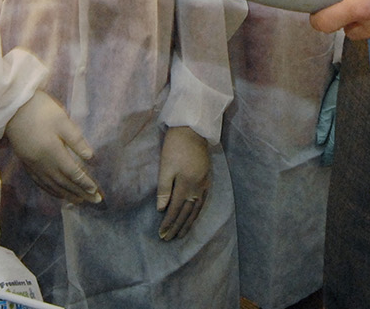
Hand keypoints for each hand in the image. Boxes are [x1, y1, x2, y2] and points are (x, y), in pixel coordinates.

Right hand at [5, 90, 101, 203]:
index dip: (85, 183)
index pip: (73, 173)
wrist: (12, 109)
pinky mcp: (26, 163)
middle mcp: (43, 164)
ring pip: (52, 185)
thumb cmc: (41, 111)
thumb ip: (76, 140)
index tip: (96, 192)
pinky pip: (41, 182)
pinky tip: (57, 193)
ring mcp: (33, 165)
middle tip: (94, 201)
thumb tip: (90, 157)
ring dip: (67, 195)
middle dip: (80, 193)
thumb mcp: (62, 121)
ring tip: (79, 201)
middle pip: (64, 183)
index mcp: (53, 153)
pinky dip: (51, 190)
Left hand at [155, 126, 210, 240]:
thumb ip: (164, 189)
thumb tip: (161, 209)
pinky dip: (197, 212)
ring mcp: (205, 183)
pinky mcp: (208, 178)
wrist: (193, 129)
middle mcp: (198, 187)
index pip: (176, 210)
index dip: (169, 223)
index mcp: (186, 184)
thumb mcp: (165, 167)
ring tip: (182, 234)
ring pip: (197, 208)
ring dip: (189, 223)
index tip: (162, 235)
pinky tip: (194, 216)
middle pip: (188, 212)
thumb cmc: (175, 146)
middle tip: (170, 239)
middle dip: (178, 227)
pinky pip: (203, 201)